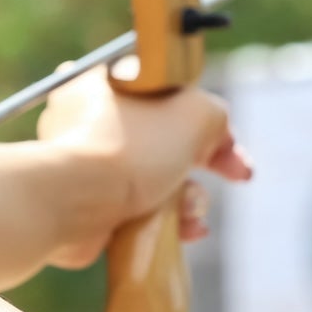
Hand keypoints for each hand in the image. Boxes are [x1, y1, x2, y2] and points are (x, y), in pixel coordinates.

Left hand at [35, 61, 251, 269]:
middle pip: (164, 137)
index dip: (208, 118)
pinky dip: (164, 219)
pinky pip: (135, 207)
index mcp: (105, 80)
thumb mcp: (194, 114)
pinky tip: (184, 230)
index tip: (233, 145)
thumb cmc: (128, 148)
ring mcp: (85, 162)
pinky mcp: (84, 202)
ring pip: (154, 177)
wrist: (74, 202)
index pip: (168, 94)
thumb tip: (215, 132)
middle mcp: (89, 118)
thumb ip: (215, 114)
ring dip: (188, 197)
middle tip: (237, 176)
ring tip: (190, 210)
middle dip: (206, 162)